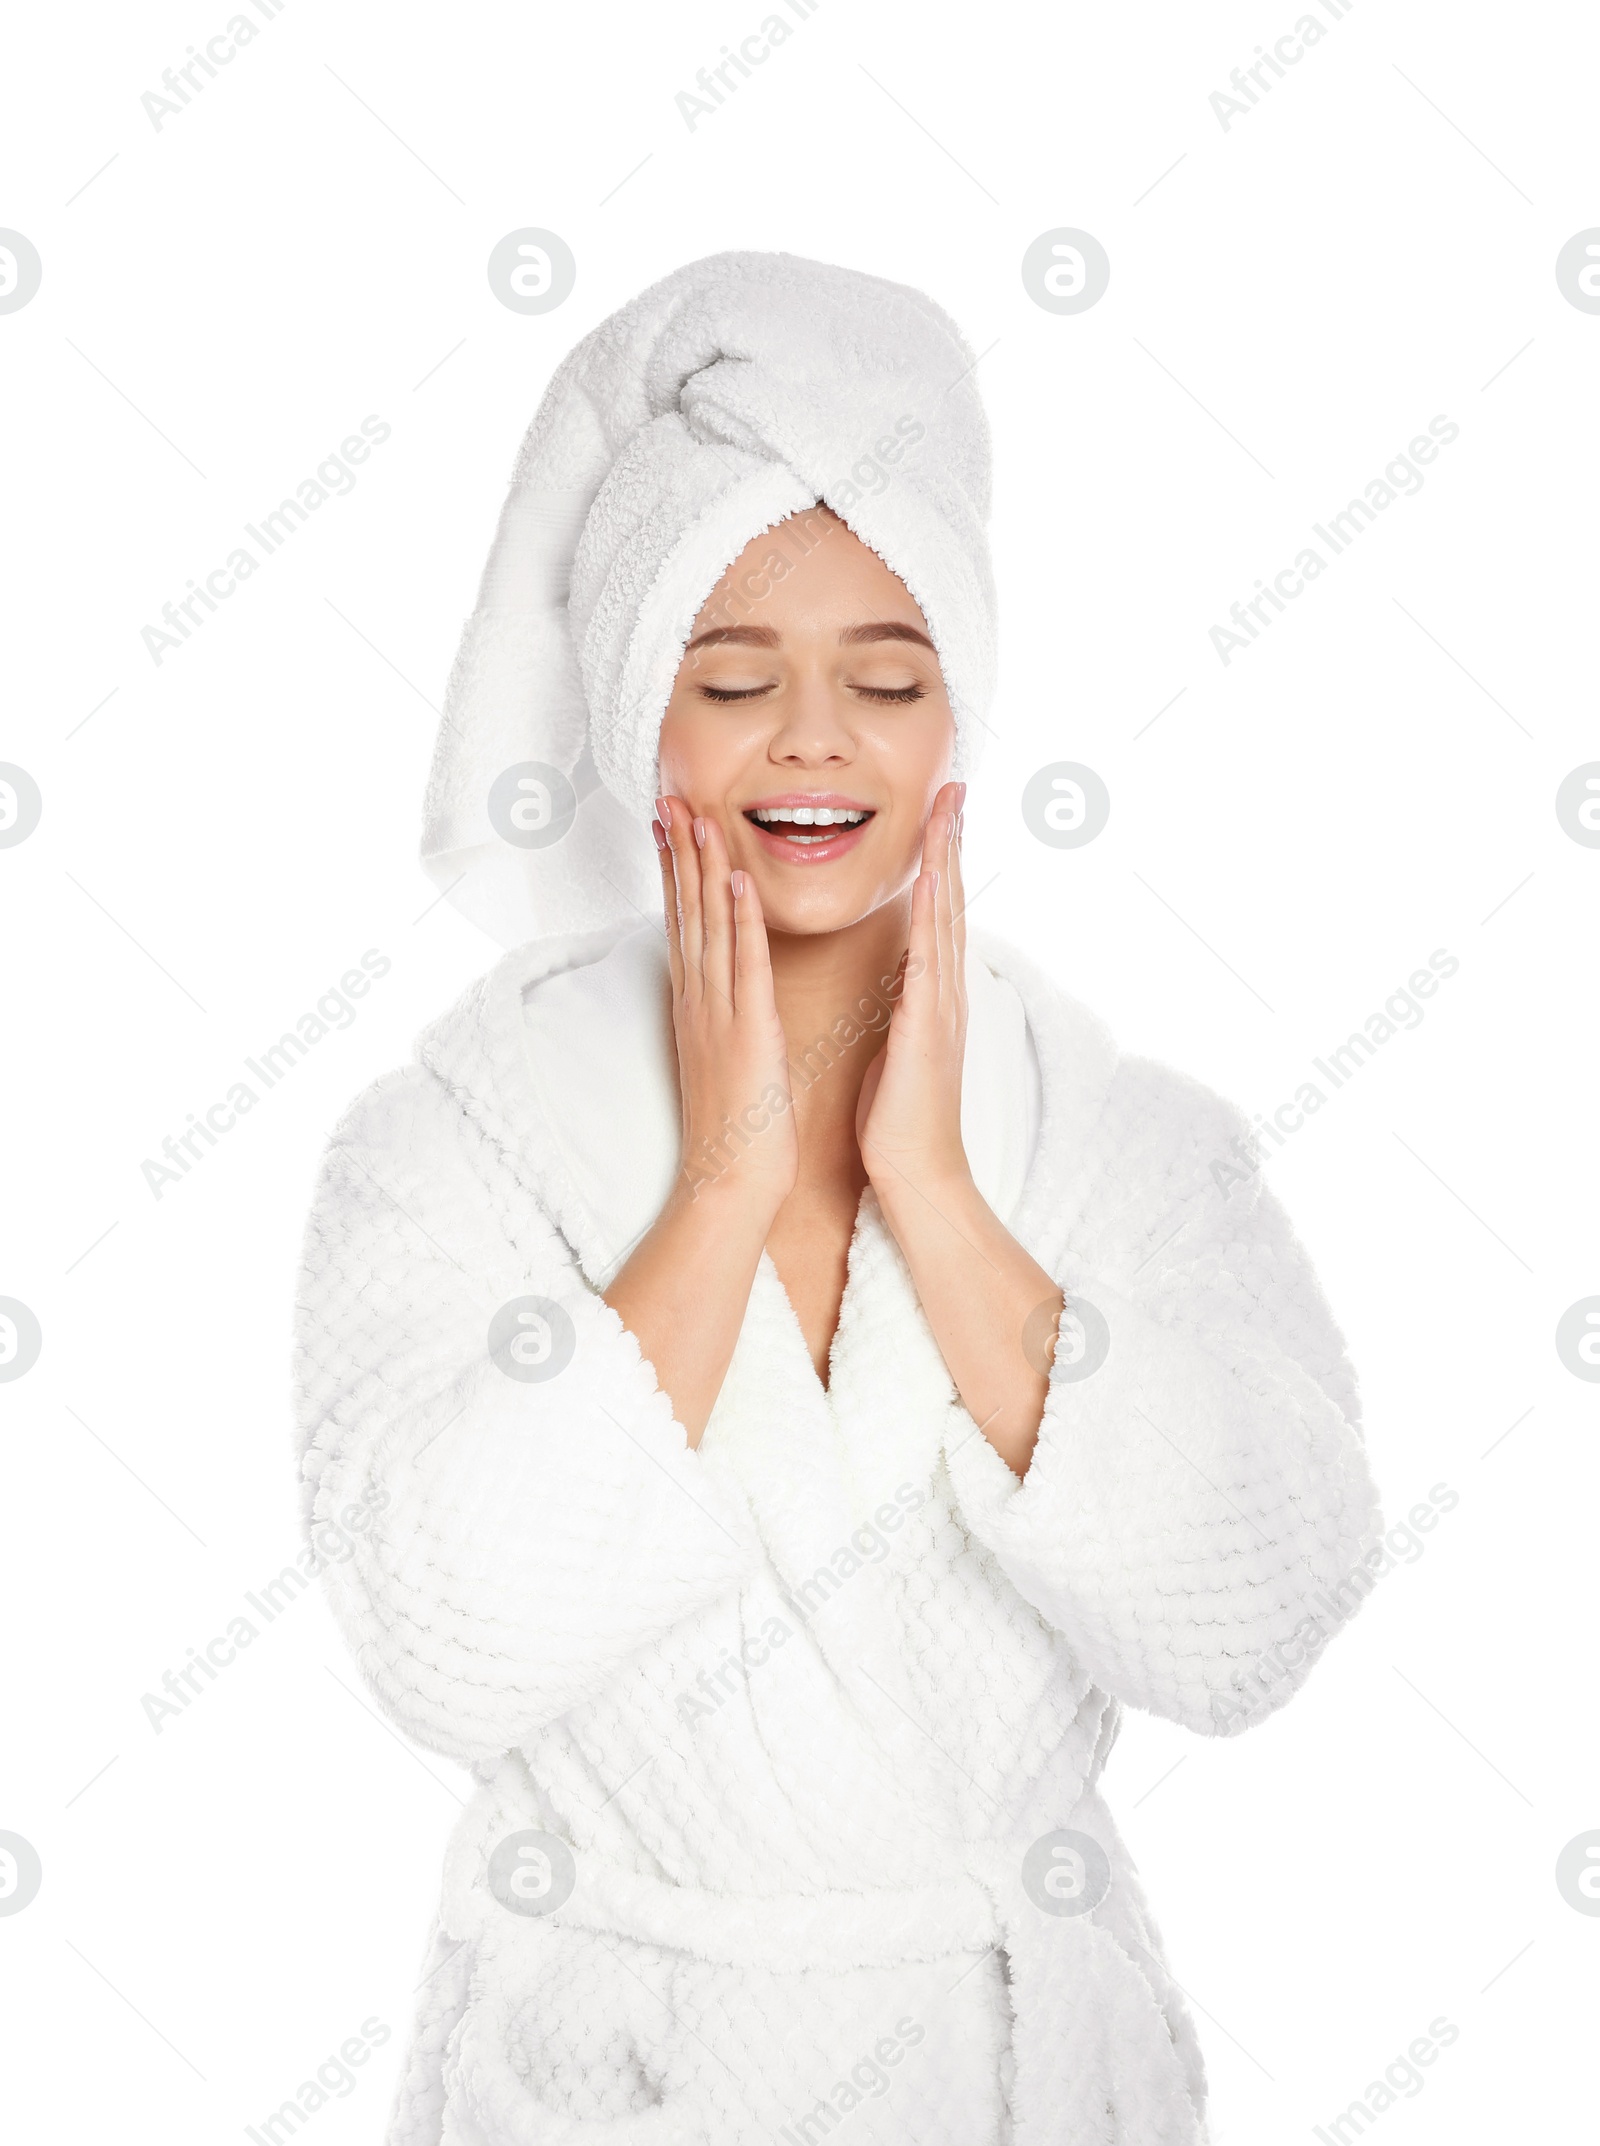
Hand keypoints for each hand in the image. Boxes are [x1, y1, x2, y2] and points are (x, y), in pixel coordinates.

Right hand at [655, 797, 797, 1217]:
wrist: (730, 1181)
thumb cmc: (734, 1129)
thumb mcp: (722, 1058)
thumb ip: (719, 1017)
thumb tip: (718, 990)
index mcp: (694, 1006)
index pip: (681, 924)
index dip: (673, 870)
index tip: (668, 824)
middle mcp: (697, 1001)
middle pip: (685, 912)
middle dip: (677, 851)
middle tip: (668, 797)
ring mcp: (718, 1013)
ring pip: (708, 925)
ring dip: (702, 867)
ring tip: (696, 815)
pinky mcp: (748, 1030)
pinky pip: (744, 965)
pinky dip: (741, 920)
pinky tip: (737, 880)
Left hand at [856, 781, 970, 1200]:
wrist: (915, 1173)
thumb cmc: (898, 1117)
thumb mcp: (896, 1046)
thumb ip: (903, 1007)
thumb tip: (901, 980)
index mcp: (932, 994)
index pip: (938, 913)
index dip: (939, 860)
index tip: (937, 813)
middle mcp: (945, 990)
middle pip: (952, 900)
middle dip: (952, 842)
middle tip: (955, 787)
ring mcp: (942, 1006)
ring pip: (948, 917)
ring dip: (949, 860)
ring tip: (950, 809)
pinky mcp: (927, 1027)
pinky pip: (931, 959)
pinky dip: (935, 916)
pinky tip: (935, 880)